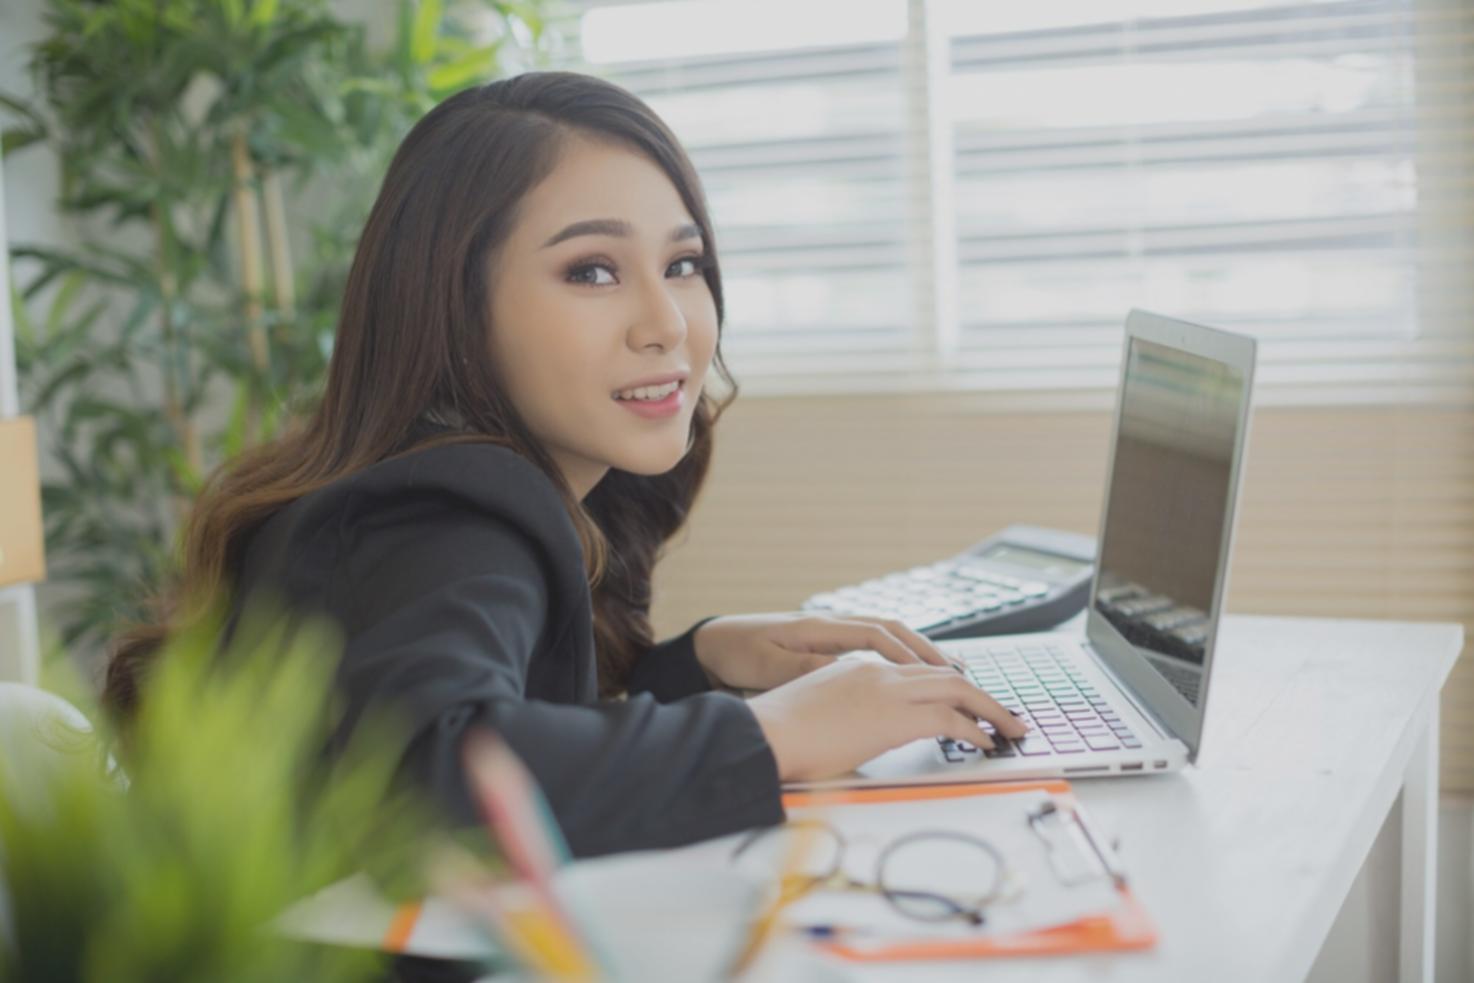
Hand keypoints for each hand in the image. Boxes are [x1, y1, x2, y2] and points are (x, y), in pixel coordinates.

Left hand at [692, 612, 961, 692]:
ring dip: (919, 653)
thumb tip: (852, 671)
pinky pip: (873, 646)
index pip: (877, 635)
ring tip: (953, 673)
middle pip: (892, 630)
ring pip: (887, 636)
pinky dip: (899, 657)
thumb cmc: (736, 654)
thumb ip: (809, 668)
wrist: (710, 645)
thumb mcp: (768, 666)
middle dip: (929, 652)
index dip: (909, 655)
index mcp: (819, 627)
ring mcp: (829, 632)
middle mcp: (830, 624)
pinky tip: (913, 676)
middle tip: (964, 675)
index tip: (937, 676)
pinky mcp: (825, 644)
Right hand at [746, 659, 1030, 781]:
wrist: (765, 734)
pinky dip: (975, 729)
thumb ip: (844, 713)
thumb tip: (855, 733)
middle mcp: (878, 671)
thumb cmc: (779, 733)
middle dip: (981, 694)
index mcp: (857, 666)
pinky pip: (950, 719)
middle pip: (946, 674)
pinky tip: (986, 741)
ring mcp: (888, 690)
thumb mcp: (818, 711)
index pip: (916, 669)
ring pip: (957, 690)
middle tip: (1005, 713)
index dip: (948, 683)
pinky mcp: (895, 716)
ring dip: (989, 709)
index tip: (967, 698)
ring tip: (1011, 727)